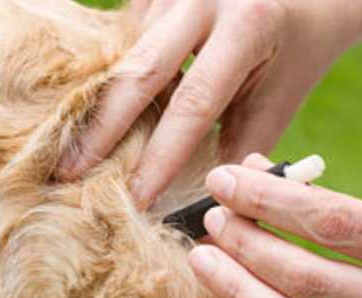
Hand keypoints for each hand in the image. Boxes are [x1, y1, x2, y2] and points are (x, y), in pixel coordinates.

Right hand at [57, 0, 361, 206]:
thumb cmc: (292, 57)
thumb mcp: (279, 102)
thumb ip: (240, 150)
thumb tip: (200, 207)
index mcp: (245, 26)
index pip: (194, 101)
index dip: (162, 154)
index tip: (138, 198)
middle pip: (139, 71)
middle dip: (103, 129)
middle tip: (69, 174)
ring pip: (125, 58)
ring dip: (103, 108)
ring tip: (74, 156)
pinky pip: (121, 46)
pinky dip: (110, 86)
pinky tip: (92, 123)